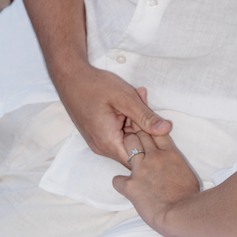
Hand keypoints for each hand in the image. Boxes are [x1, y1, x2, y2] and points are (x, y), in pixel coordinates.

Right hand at [55, 67, 171, 163]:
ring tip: (135, 97)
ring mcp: (99, 142)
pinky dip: (127, 119)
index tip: (153, 121)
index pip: (138, 158)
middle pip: (134, 147)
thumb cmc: (95, 86)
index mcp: (108, 142)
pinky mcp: (98, 135)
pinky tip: (127, 102)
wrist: (70, 78)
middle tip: (142, 100)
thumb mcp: (126, 98)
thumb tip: (166, 130)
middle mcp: (102, 147)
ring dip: (135, 120)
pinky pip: (118, 134)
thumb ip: (146, 117)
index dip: (151, 143)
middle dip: (143, 126)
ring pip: (127, 139)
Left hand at [113, 93, 200, 232]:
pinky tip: (126, 187)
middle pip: (140, 133)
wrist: (181, 213)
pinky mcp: (131, 185)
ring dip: (127, 149)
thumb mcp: (187, 174)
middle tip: (135, 143)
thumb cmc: (189, 198)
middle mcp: (154, 156)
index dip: (151, 129)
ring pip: (128, 145)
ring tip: (129, 160)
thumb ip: (176, 165)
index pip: (157, 131)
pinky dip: (120, 182)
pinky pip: (117, 179)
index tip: (147, 132)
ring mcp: (141, 169)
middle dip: (136, 135)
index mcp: (171, 153)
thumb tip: (172, 167)